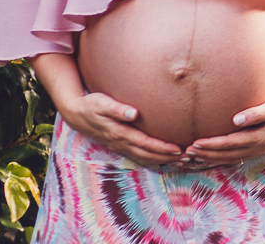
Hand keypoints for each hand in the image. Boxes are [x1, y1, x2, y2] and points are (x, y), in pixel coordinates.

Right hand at [60, 92, 182, 166]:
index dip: (162, 147)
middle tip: (187, 157)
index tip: (178, 149)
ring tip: (181, 161)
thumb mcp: (102, 103)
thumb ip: (118, 109)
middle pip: (148, 154)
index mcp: (120, 133)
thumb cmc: (92, 105)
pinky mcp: (120, 145)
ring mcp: (120, 146)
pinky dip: (153, 159)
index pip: (146, 143)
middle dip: (168, 157)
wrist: (77, 114)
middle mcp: (121, 143)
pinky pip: (139, 155)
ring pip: (145, 157)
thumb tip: (133, 113)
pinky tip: (163, 159)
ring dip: (163, 160)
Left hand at [183, 94, 264, 166]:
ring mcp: (257, 150)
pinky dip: (221, 157)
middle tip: (186, 152)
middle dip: (206, 153)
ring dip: (211, 157)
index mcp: (258, 138)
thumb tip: (235, 119)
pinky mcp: (258, 148)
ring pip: (229, 158)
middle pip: (226, 154)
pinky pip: (235, 157)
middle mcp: (256, 147)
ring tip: (194, 155)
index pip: (228, 144)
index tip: (194, 143)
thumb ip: (255, 113)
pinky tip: (212, 155)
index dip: (210, 144)